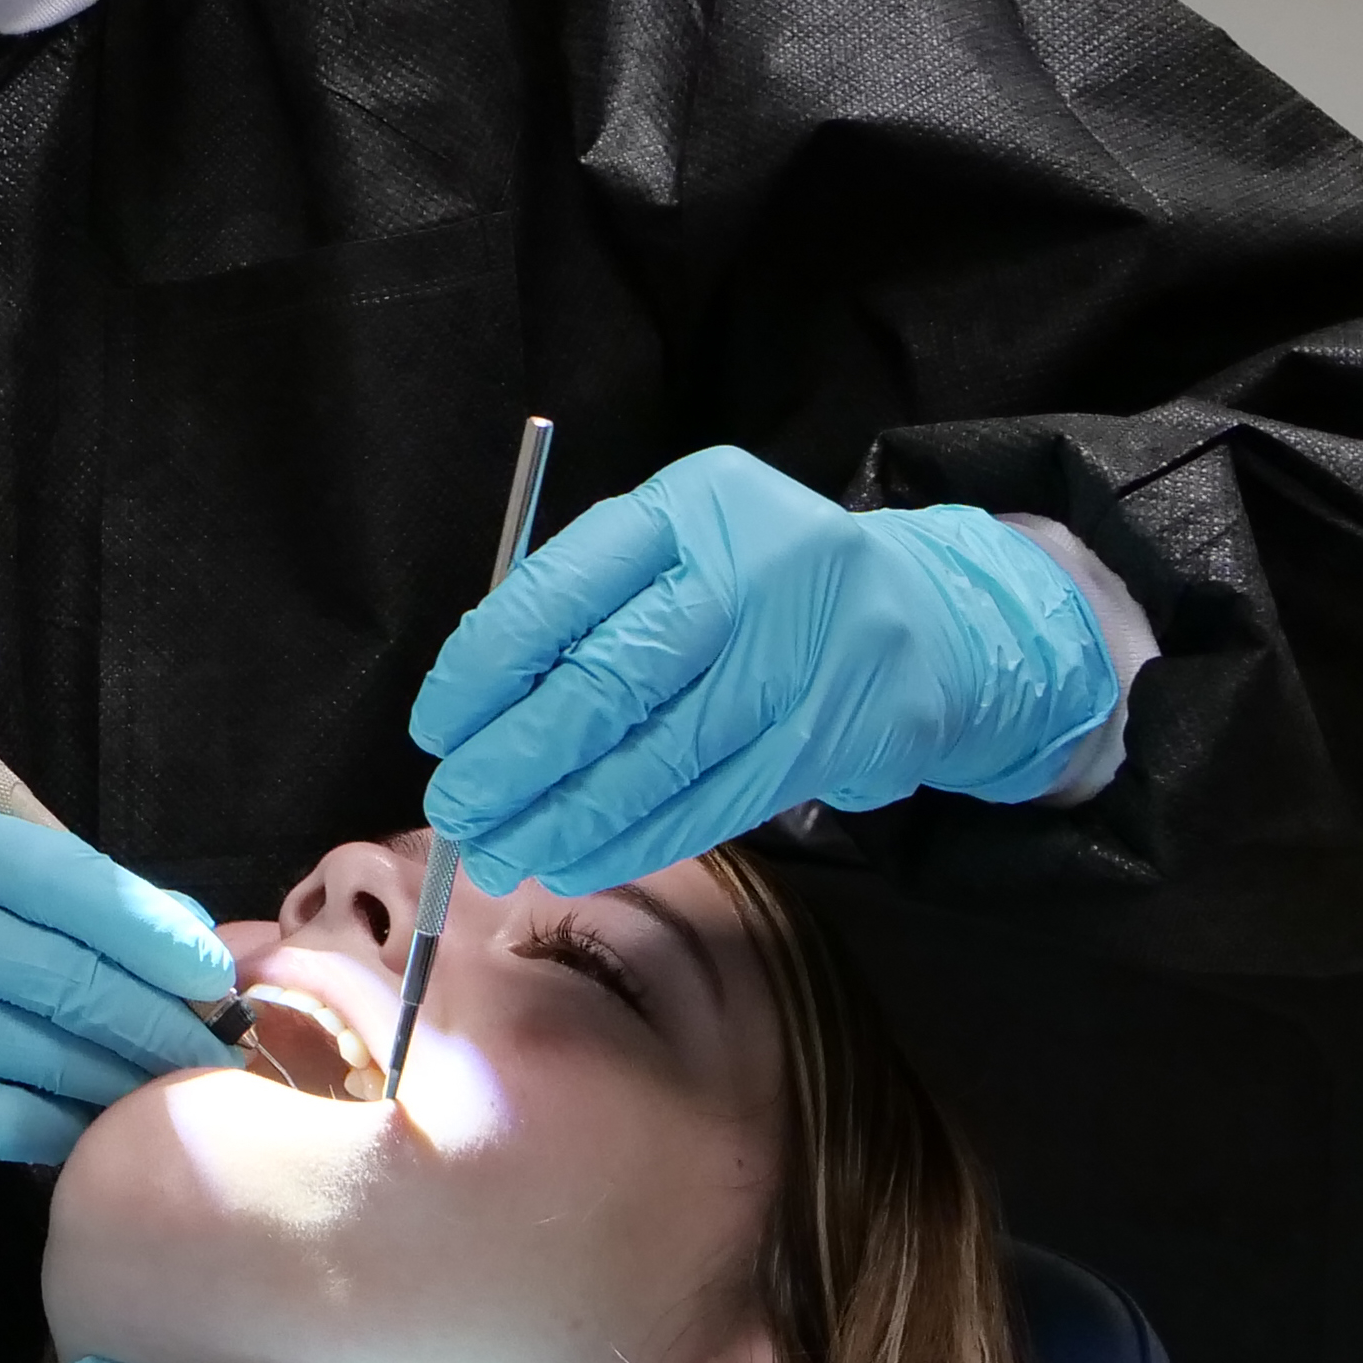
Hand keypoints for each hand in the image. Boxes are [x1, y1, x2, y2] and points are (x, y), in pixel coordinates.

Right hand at [0, 803, 238, 1214]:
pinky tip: (103, 1128)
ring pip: (41, 1051)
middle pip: (58, 972)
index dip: (150, 929)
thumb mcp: (13, 907)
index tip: (214, 976)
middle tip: (210, 1052)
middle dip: (152, 1018)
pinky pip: (11, 1116)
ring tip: (169, 1091)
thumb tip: (207, 954)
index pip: (65, 876)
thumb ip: (103, 912)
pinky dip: (71, 1126)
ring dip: (122, 1079)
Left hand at [410, 446, 1119, 898]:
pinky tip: (576, 858)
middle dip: (516, 758)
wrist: (926, 617)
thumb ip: (589, 607)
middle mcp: (752, 569)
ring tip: (499, 850)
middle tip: (455, 807)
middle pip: (609, 680)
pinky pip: (713, 801)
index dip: (485, 669)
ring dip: (566, 816)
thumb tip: (473, 714)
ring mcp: (804, 654)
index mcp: (691, 504)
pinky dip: (633, 839)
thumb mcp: (680, 551)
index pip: (561, 590)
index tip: (436, 727)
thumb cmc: (757, 585)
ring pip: (660, 756)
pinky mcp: (834, 734)